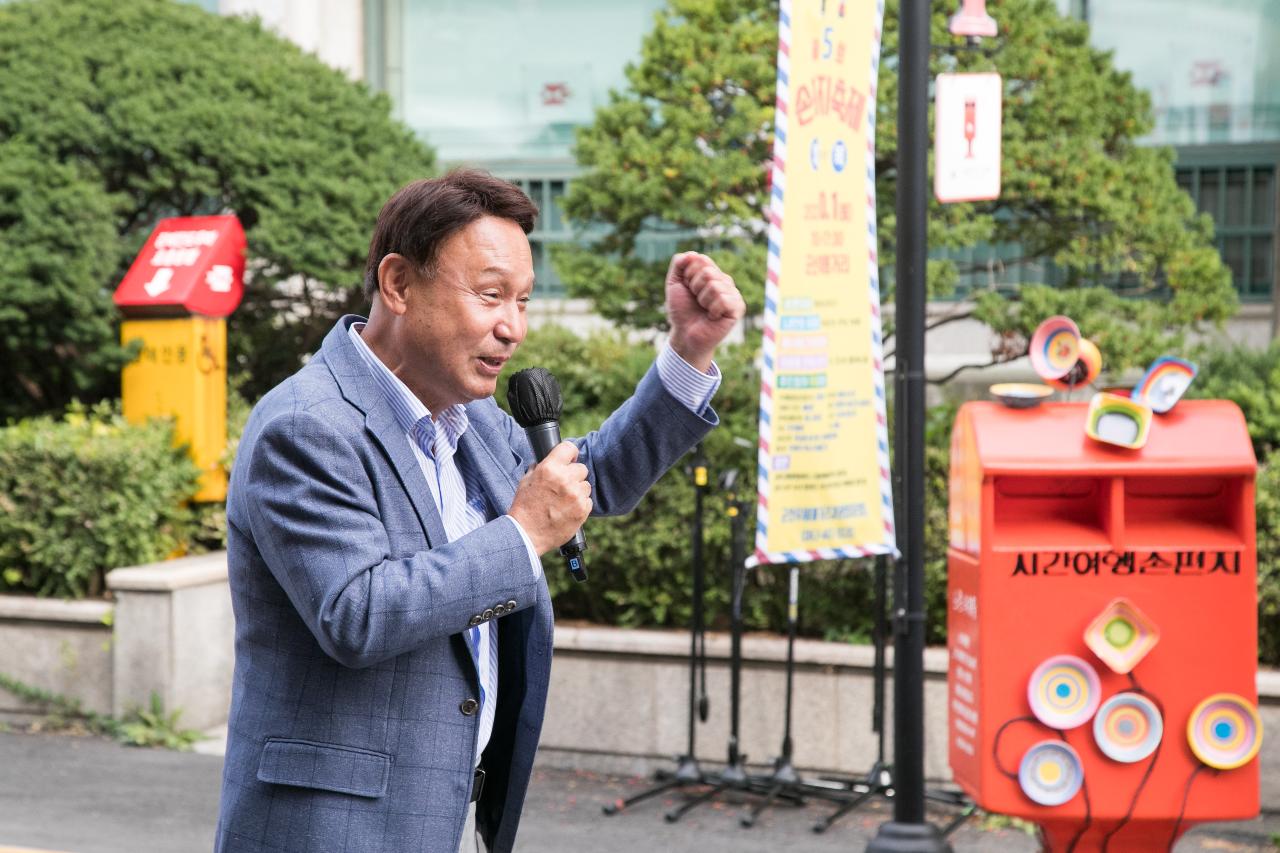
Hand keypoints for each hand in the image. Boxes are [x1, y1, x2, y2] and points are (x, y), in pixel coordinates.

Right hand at [508, 441, 591, 554]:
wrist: (526, 534)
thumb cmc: (525, 507)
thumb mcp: (526, 481)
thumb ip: (540, 467)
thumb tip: (547, 460)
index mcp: (549, 468)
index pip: (569, 448)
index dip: (570, 453)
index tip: (570, 458)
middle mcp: (565, 479)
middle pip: (581, 468)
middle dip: (573, 475)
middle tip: (563, 486)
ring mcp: (575, 495)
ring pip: (586, 485)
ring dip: (578, 490)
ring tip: (564, 500)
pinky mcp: (582, 510)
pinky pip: (588, 500)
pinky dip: (581, 504)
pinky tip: (568, 510)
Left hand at [665, 252, 746, 371]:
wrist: (684, 334)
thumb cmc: (681, 310)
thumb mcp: (674, 283)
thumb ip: (679, 264)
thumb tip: (692, 253)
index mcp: (711, 273)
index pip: (701, 259)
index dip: (688, 274)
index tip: (687, 288)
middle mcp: (724, 280)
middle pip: (708, 271)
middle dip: (694, 287)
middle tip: (696, 301)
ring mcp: (732, 293)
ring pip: (715, 285)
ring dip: (702, 300)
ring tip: (704, 309)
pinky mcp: (738, 307)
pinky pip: (723, 299)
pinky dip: (712, 309)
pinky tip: (713, 316)